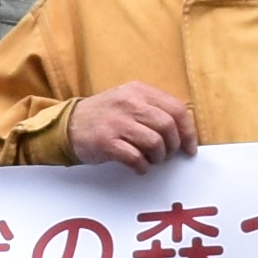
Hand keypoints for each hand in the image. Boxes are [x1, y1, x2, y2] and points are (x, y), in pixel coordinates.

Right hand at [64, 80, 198, 171]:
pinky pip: (135, 157)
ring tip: (151, 160)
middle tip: (166, 155)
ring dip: (157, 157)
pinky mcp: (106, 141)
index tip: (189, 148)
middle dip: (172, 146)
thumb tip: (183, 132)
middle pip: (168, 126)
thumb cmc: (104, 116)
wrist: (68, 125)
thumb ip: (154, 109)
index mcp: (139, 91)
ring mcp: (117, 122)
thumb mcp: (129, 101)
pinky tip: (139, 166)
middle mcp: (129, 103)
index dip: (188, 132)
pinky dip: (142, 166)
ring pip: (154, 142)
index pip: (176, 109)